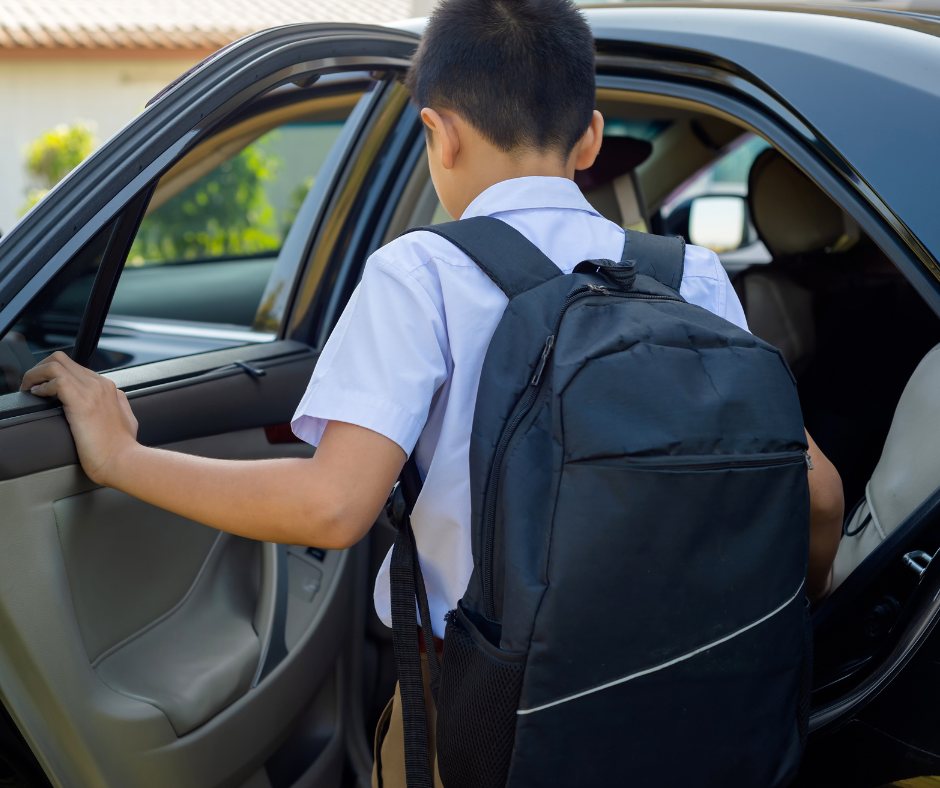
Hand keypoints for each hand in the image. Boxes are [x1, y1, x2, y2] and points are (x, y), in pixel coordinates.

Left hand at [21, 351, 137, 485]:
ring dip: (35, 375)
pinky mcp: (81, 403)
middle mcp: (99, 385)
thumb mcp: (128, 419)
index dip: (52, 374)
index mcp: (108, 388)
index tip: (42, 388)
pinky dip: (41, 386)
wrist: (123, 460)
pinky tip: (38, 397)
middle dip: (39, 370)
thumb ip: (120, 405)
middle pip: (61, 359)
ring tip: (29, 389)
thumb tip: (116, 400)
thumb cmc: (122, 448)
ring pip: (55, 364)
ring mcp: (91, 392)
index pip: (73, 367)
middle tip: (30, 386)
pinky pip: (56, 380)